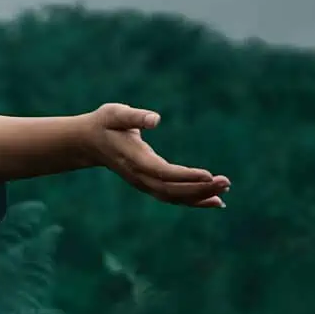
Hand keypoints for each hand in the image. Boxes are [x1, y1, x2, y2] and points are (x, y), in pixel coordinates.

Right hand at [81, 103, 229, 207]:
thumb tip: (156, 119)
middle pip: (172, 190)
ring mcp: (143, 184)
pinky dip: (193, 201)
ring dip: (200, 197)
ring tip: (224, 193)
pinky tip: (214, 200)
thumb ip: (135, 116)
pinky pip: (173, 198)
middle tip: (226, 182)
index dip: (186, 176)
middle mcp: (140, 177)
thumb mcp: (115, 113)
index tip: (208, 174)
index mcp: (134, 159)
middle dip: (200, 189)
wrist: (89, 142)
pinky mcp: (149, 185)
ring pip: (174, 198)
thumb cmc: (104, 123)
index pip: (163, 172)